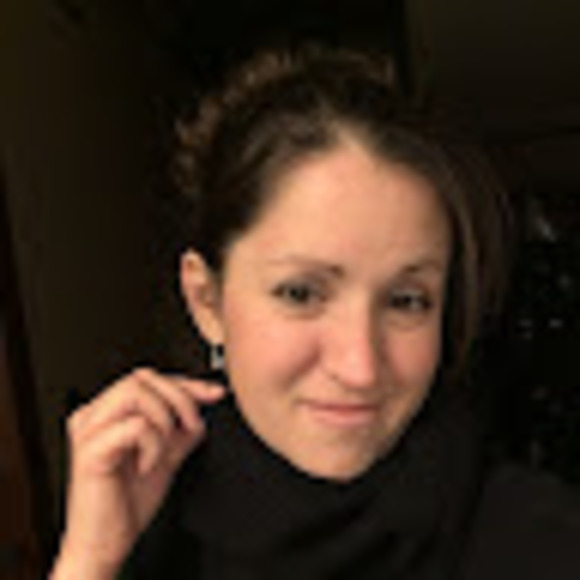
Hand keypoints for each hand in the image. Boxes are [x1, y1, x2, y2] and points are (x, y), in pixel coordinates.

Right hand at [51, 368, 225, 577]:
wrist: (107, 543)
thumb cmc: (127, 502)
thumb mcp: (166, 453)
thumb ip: (182, 425)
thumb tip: (207, 397)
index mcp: (106, 412)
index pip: (149, 379)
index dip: (187, 383)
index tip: (215, 393)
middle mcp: (93, 415)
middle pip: (142, 377)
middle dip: (179, 398)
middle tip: (191, 427)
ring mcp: (88, 431)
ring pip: (136, 392)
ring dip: (164, 419)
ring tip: (164, 448)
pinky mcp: (90, 451)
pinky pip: (135, 426)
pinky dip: (153, 444)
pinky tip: (147, 466)